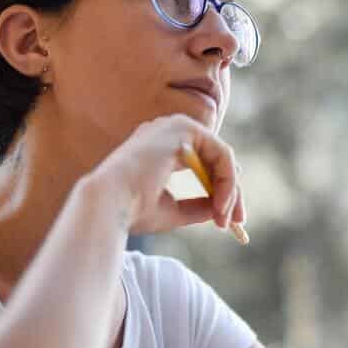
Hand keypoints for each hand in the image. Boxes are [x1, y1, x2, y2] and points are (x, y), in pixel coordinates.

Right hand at [82, 114, 244, 234]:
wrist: (109, 204)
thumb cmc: (131, 210)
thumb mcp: (172, 210)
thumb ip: (196, 206)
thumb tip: (220, 209)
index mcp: (159, 147)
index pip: (202, 163)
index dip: (219, 190)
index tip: (226, 219)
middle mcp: (167, 130)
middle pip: (215, 158)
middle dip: (230, 191)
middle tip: (237, 222)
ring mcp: (175, 126)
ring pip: (222, 157)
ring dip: (230, 190)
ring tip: (226, 219)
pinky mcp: (184, 128)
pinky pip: (221, 153)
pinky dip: (227, 181)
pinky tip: (222, 204)